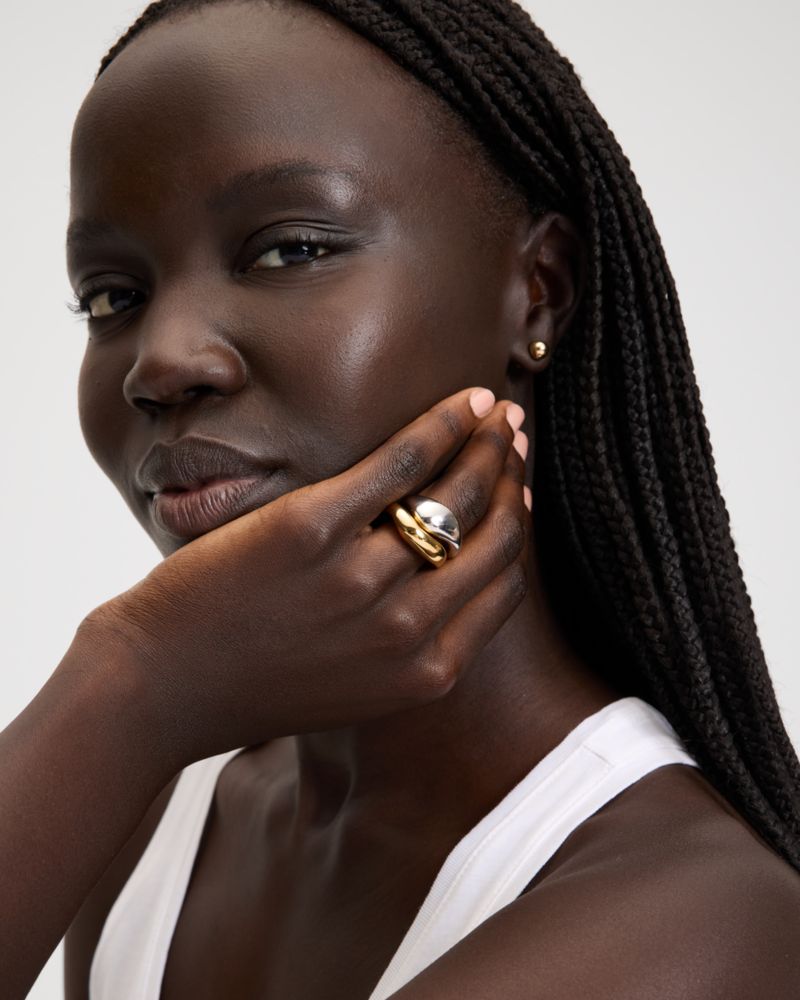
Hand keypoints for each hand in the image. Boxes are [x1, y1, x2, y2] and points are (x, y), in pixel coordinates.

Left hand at [78, 387, 530, 764]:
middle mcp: (405, 631)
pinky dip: (443, 424)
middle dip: (514, 477)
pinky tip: (464, 402)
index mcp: (425, 673)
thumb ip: (414, 645)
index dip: (517, 528)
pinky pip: (402, 462)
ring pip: (457, 493)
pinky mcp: (312, 529)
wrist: (164, 687)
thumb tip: (454, 573)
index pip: (504, 584)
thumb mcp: (358, 686)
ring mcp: (360, 579)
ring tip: (494, 414)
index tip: (516, 493)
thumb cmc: (259, 682)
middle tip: (514, 439)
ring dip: (487, 444)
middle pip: (494, 536)